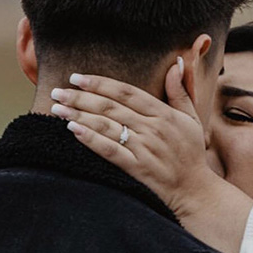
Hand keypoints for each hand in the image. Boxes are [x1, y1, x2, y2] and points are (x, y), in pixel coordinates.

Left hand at [50, 64, 216, 221]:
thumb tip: (176, 62)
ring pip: (106, 126)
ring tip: (57, 108)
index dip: (100, 83)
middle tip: (58, 92)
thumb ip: (180, 90)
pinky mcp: (137, 168)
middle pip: (110, 107)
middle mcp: (153, 129)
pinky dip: (90, 139)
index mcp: (164, 114)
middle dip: (80, 97)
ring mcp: (144, 149)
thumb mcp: (191, 119)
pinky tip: (72, 130)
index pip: (126, 92)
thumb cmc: (190, 154)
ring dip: (78, 115)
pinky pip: (109, 150)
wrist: (195, 191)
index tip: (77, 77)